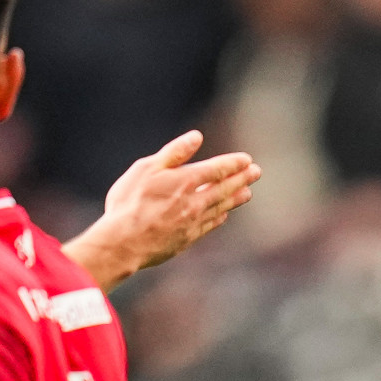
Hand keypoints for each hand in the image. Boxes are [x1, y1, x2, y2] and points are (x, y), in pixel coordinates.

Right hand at [70, 129, 257, 283]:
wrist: (123, 244)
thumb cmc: (129, 203)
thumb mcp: (146, 169)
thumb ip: (174, 153)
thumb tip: (196, 137)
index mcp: (185, 181)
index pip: (217, 169)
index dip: (233, 164)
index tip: (247, 160)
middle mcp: (194, 202)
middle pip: (224, 188)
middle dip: (242, 179)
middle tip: (256, 173)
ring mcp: (192, 223)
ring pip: (220, 208)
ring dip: (235, 199)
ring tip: (247, 193)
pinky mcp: (186, 240)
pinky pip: (209, 226)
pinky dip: (219, 218)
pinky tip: (223, 216)